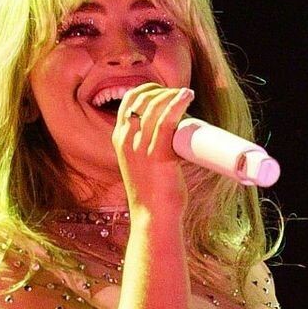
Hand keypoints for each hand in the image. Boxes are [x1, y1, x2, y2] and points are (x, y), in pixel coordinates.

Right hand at [112, 83, 193, 215]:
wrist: (153, 218)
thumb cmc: (153, 194)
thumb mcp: (142, 164)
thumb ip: (148, 147)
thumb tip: (173, 133)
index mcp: (119, 140)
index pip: (128, 101)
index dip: (147, 90)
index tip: (164, 93)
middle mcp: (126, 140)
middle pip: (141, 99)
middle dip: (160, 90)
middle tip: (178, 95)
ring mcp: (139, 147)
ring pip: (154, 106)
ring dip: (171, 95)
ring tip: (186, 95)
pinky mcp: (156, 155)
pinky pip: (166, 120)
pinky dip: (178, 103)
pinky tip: (188, 95)